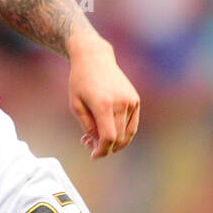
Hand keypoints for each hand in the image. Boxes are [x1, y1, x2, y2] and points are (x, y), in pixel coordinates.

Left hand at [67, 35, 139, 158]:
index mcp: (104, 105)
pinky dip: (122, 132)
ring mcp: (131, 101)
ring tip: (96, 137)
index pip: (109, 137)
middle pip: (119, 138)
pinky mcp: (135, 99)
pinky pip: (132, 124)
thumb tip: (99, 143)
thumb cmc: (80, 81)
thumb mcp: (76, 105)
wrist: (94, 58)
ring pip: (128, 134)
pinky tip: (108, 129)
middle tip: (89, 144)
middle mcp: (121, 103)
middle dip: (105, 147)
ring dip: (114, 142)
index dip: (102, 151)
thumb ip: (88, 126)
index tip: (93, 155)